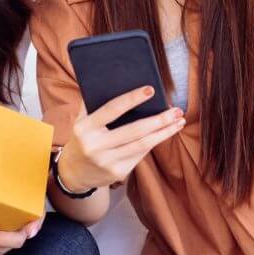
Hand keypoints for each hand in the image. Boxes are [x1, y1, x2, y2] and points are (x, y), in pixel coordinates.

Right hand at [58, 86, 185, 192]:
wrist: (73, 173)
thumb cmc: (82, 138)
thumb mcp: (81, 120)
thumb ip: (94, 103)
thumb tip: (118, 81)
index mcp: (85, 128)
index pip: (112, 110)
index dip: (132, 99)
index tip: (151, 90)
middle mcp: (95, 146)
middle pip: (134, 131)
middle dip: (159, 120)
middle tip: (176, 110)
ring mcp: (108, 162)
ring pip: (142, 145)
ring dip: (164, 133)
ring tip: (179, 121)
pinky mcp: (118, 173)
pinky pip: (141, 154)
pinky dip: (154, 142)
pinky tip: (165, 133)